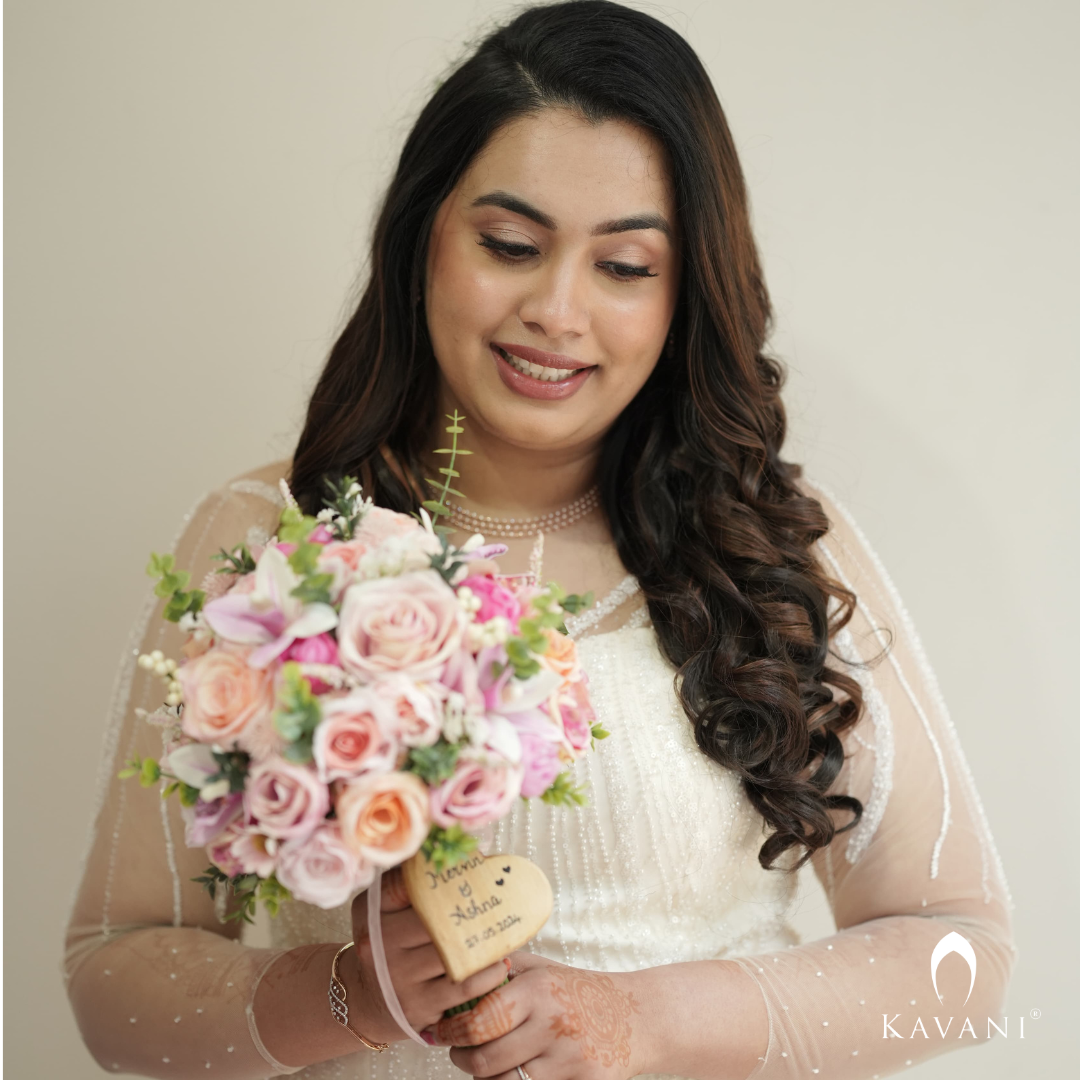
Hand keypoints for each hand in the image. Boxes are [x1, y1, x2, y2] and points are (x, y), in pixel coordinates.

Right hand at [345, 866, 513, 1044]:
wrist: (365, 1000)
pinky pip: (464, 985)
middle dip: (471, 907)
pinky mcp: (417, 1006)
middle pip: (437, 917)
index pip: (406, 883)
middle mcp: (378, 943)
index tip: (472, 866)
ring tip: (504, 930)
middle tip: (502, 898)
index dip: (441, 874)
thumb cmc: (387, 945)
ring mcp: (397, 977)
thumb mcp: (384, 912)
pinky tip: (499, 963)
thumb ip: (411, 884)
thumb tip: (468, 853)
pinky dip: (488, 973)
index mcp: (371, 912)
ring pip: (455, 951)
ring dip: (486, 942)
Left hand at [422, 950, 652, 1079]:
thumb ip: (502, 971)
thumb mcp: (543, 969)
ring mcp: (570, 1061)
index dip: (452, 1031)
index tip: (442, 1032)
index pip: (478, 1019)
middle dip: (462, 1059)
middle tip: (459, 1051)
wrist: (638, 1017)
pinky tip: (516, 1075)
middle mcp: (553, 1024)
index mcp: (539, 990)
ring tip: (487, 1065)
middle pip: (485, 1060)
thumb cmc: (579, 990)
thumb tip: (454, 979)